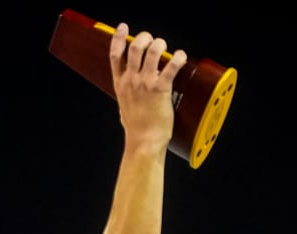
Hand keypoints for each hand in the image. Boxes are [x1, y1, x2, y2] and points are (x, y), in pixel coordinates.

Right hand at [108, 23, 184, 153]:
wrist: (144, 142)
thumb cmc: (136, 130)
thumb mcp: (124, 108)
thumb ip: (126, 97)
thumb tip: (128, 98)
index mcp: (120, 84)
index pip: (115, 55)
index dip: (119, 38)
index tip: (124, 28)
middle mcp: (131, 81)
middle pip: (134, 47)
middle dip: (144, 38)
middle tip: (152, 40)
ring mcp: (145, 84)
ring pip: (152, 51)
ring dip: (160, 44)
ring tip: (165, 47)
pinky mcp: (160, 89)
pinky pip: (171, 66)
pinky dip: (178, 58)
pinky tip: (181, 56)